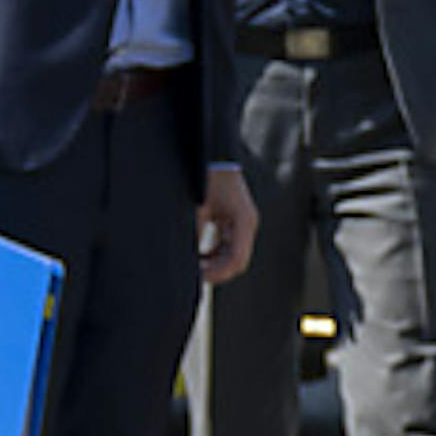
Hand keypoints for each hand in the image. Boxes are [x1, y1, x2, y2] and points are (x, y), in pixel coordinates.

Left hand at [198, 165, 257, 285]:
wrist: (213, 157)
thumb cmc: (207, 177)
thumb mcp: (198, 207)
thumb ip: (196, 233)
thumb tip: (188, 258)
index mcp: (243, 221)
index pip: (237, 259)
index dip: (218, 273)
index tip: (199, 278)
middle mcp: (247, 224)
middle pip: (236, 261)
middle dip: (216, 271)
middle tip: (193, 276)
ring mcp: (242, 223)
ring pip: (232, 255)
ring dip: (214, 264)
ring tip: (193, 267)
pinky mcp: (234, 221)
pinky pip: (227, 245)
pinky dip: (213, 253)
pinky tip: (197, 257)